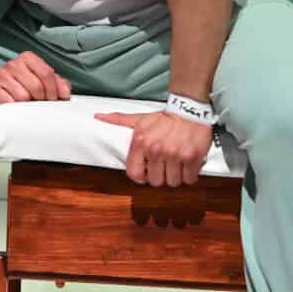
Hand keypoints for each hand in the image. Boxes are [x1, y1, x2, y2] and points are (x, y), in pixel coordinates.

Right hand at [0, 52, 70, 107]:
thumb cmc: (24, 85)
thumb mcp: (43, 80)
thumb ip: (59, 84)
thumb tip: (65, 94)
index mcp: (28, 58)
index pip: (46, 73)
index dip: (53, 90)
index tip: (54, 98)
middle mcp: (13, 64)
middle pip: (36, 86)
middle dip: (43, 99)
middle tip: (41, 103)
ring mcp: (1, 76)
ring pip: (23, 96)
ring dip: (28, 105)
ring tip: (28, 105)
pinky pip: (10, 104)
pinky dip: (16, 109)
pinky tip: (17, 107)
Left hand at [96, 109, 212, 186]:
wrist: (190, 109)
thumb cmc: (164, 117)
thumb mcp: (140, 119)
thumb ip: (119, 121)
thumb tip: (99, 117)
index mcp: (141, 142)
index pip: (135, 174)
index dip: (141, 177)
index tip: (146, 174)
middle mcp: (157, 150)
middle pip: (156, 181)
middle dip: (160, 177)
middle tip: (164, 167)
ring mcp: (176, 154)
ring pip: (173, 182)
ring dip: (175, 177)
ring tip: (176, 166)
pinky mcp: (193, 157)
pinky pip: (189, 179)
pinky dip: (189, 175)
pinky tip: (187, 166)